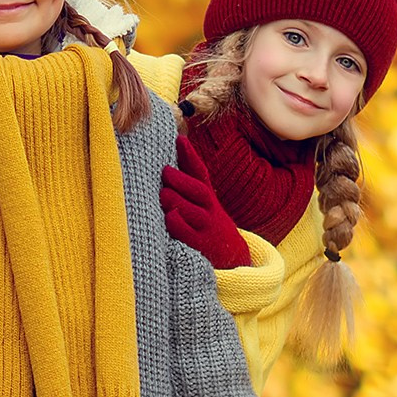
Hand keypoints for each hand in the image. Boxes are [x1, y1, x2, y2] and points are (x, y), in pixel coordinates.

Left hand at [161, 136, 250, 269]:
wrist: (233, 258)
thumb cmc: (207, 226)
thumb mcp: (203, 205)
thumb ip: (187, 186)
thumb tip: (167, 160)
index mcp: (208, 198)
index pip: (201, 174)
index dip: (190, 156)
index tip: (180, 139)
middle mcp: (210, 211)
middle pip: (199, 191)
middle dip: (182, 180)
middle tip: (165, 171)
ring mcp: (207, 228)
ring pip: (194, 211)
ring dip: (177, 200)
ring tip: (163, 194)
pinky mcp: (201, 246)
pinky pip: (189, 234)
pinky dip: (179, 224)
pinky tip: (169, 217)